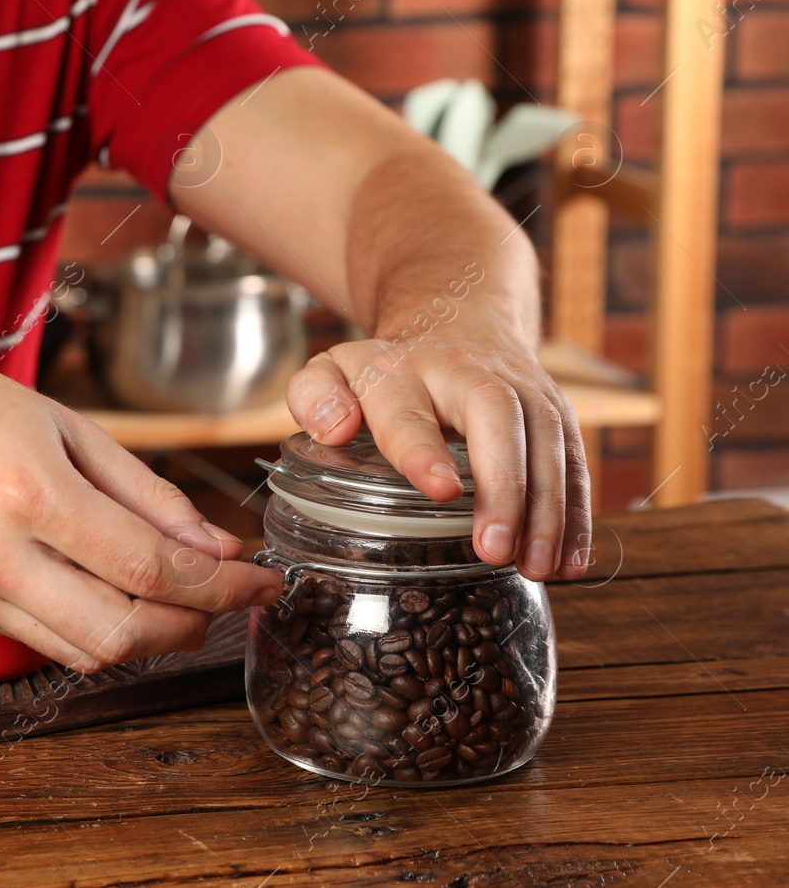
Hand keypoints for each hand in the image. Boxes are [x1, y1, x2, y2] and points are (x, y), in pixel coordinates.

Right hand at [0, 309, 282, 671]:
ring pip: (86, 654)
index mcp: (30, 490)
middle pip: (123, 632)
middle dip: (194, 625)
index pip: (153, 566)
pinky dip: (96, 635)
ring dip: (150, 641)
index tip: (263, 579)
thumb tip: (213, 546)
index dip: (223, 585)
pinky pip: (45, 645)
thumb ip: (144, 491)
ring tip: (182, 605)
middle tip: (229, 600)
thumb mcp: (64, 423)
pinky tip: (120, 603)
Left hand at [284, 332, 590, 581]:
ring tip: (535, 568)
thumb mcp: (334, 369)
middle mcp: (470, 372)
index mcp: (404, 371)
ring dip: (548, 510)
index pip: (410, 410)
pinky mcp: (556, 411)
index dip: (424, 450)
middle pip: (496, 418)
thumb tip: (333, 427)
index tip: (439, 489)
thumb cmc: (386, 371)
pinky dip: (576, 514)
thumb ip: (313, 393)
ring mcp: (522, 387)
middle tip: (496, 549)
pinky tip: (568, 562)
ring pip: (547, 440)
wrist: (454, 322)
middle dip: (503, 486)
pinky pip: (575, 460)